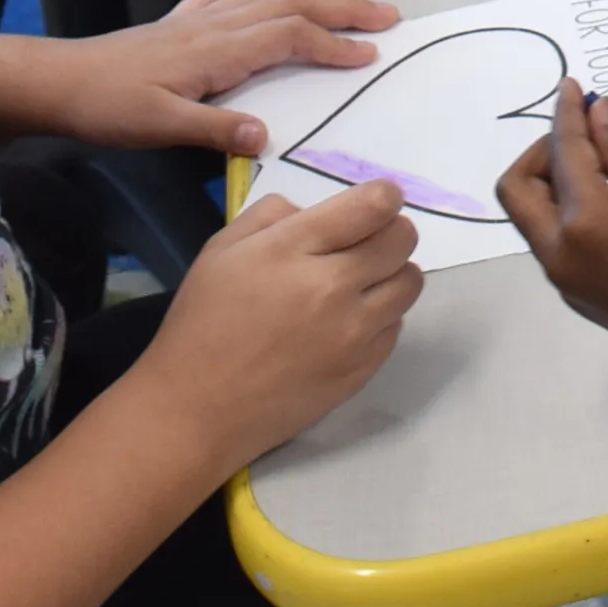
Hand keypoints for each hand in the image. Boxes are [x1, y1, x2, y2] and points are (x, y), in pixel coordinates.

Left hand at [20, 0, 397, 155]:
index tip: (369, 54)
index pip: (288, 38)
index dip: (332, 43)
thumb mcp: (157, 127)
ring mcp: (199, 19)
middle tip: (386, 13)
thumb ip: (212, 130)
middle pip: (290, 6)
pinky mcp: (181, 22)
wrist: (58, 82)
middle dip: (341, 7)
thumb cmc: (107, 107)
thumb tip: (266, 136)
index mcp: (217, 51)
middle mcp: (215, 26)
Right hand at [147, 178, 421, 468]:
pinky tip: (348, 322)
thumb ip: (272, 215)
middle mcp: (332, 288)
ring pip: (410, 283)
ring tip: (360, 283)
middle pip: (402, 240)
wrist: (196, 410)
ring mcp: (352, 334)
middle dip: (390, 231)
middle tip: (365, 242)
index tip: (376, 201)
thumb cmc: (202, 324)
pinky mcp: (361, 371)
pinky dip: (382, 316)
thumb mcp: (221, 249)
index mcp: (293, 250)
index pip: (373, 206)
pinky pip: (396, 327)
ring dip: (392, 274)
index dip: (383, 196)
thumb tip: (316, 213)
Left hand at [498, 81, 607, 375]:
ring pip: (532, 219)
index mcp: (584, 224)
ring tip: (605, 163)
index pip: (563, 152)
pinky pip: (555, 244)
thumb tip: (596, 113)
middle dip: (541, 152)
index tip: (573, 85)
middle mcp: (559, 255)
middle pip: (517, 190)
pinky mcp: (581, 299)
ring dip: (552, 184)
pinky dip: (568, 213)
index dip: (567, 113)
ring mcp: (566, 283)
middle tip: (586, 134)